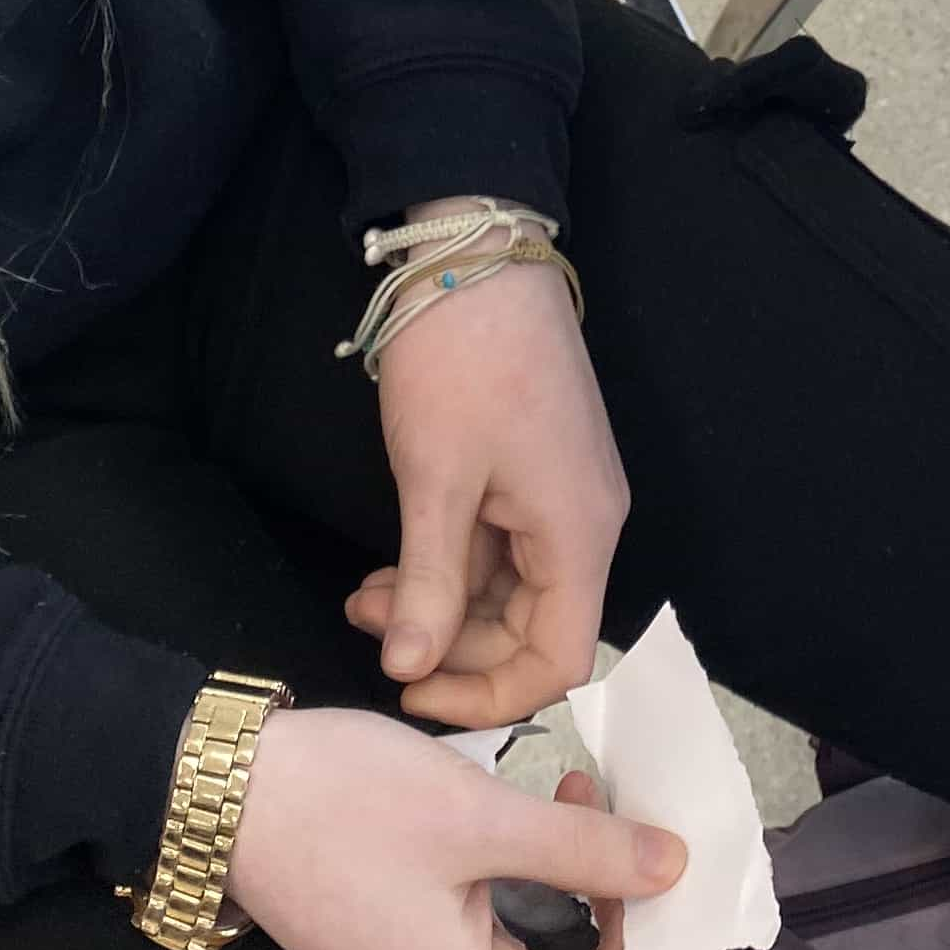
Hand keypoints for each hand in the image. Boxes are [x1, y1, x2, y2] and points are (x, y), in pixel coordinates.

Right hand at [225, 715, 683, 949]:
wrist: (214, 786)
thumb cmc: (347, 802)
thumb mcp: (478, 815)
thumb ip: (586, 849)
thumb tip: (676, 868)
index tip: (679, 870)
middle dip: (623, 910)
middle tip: (640, 820)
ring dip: (578, 887)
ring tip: (585, 794)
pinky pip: (491, 940)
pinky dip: (532, 884)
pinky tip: (535, 814)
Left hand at [343, 242, 627, 728]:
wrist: (478, 254)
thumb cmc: (463, 361)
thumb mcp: (435, 480)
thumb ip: (429, 585)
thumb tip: (408, 670)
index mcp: (579, 533)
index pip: (558, 660)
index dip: (488, 695)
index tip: (413, 691)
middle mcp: (585, 523)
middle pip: (532, 629)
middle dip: (450, 645)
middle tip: (370, 629)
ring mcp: (561, 494)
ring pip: (509, 590)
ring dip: (439, 605)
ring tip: (364, 597)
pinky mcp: (534, 470)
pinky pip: (499, 547)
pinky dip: (447, 564)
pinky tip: (389, 566)